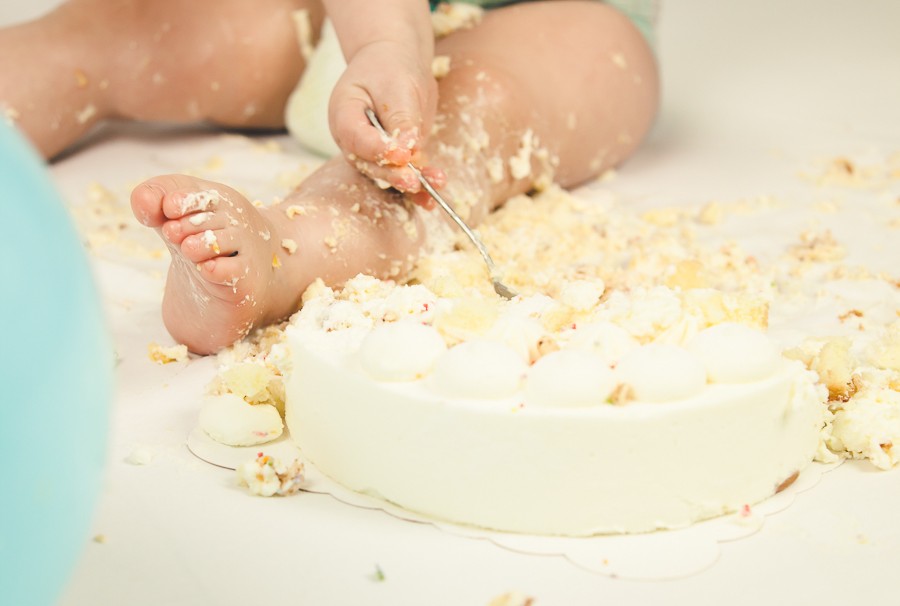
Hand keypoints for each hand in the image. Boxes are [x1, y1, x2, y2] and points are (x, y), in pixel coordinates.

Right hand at [328, 39, 443, 203]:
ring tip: (434, 187)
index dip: (379, 150)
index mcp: (343, 115)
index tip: (402, 155)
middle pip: (371, 164)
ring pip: (388, 175)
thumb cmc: (390, 66)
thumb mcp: (396, 84)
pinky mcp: (391, 158)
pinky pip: (402, 175)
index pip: (357, 139)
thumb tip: (407, 149)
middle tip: (414, 181)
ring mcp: (371, 152)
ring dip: (411, 185)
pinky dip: (418, 188)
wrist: (394, 61)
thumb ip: (400, 118)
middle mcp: (353, 140)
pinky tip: (431, 198)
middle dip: (394, 175)